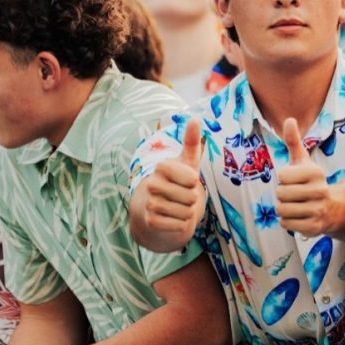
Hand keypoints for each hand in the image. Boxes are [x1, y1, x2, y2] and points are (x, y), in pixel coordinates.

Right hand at [137, 119, 205, 246]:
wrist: (156, 212)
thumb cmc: (177, 184)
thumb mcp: (187, 163)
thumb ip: (191, 142)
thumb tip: (195, 118)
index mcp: (162, 167)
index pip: (192, 178)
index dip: (194, 183)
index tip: (187, 181)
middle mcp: (151, 183)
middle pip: (191, 197)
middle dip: (193, 201)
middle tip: (182, 198)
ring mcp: (149, 203)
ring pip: (186, 212)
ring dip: (188, 213)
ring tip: (179, 208)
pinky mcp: (150, 222)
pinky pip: (178, 225)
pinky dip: (182, 225)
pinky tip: (174, 220)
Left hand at [275, 119, 333, 237]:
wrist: (333, 208)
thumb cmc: (311, 182)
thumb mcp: (303, 161)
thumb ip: (293, 141)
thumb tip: (289, 119)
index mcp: (317, 173)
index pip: (282, 175)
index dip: (283, 178)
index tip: (294, 179)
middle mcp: (320, 191)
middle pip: (280, 194)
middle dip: (282, 195)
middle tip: (294, 194)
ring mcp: (318, 210)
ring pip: (281, 210)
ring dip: (284, 209)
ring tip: (296, 205)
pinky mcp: (315, 227)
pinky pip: (286, 224)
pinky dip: (288, 221)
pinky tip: (299, 216)